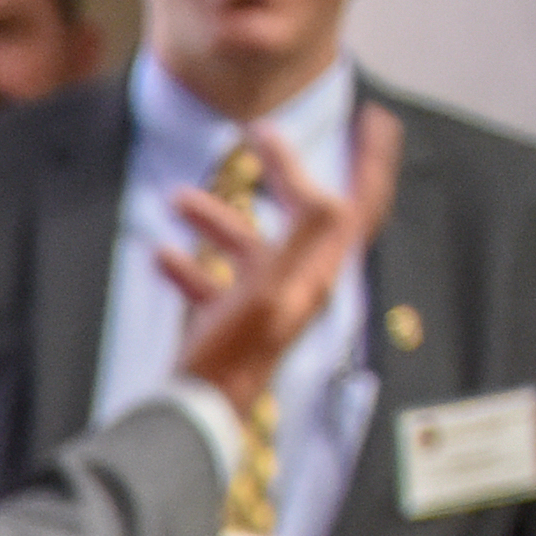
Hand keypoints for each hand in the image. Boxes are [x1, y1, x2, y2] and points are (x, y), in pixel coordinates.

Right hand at [158, 102, 401, 421]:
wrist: (193, 416)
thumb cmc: (230, 358)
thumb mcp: (269, 290)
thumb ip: (303, 240)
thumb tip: (330, 192)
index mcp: (316, 273)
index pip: (357, 206)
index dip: (371, 160)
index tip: (372, 119)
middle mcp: (297, 284)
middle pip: (302, 215)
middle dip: (282, 171)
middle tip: (261, 134)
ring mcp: (264, 303)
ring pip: (249, 244)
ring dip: (215, 218)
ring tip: (177, 199)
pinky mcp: (230, 323)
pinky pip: (214, 281)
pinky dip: (191, 265)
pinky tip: (163, 256)